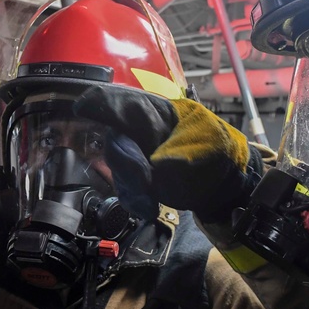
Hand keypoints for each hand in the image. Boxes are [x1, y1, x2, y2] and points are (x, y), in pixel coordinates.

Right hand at [74, 85, 258, 221]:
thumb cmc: (215, 149)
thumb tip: (157, 165)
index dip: (101, 102)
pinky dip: (134, 199)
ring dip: (132, 185)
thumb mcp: (206, 143)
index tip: (84, 106)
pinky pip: (125, 187)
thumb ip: (181, 151)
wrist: (224, 182)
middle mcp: (139, 130)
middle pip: (117, 139)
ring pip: (118, 167)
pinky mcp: (137, 178)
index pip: (124, 102)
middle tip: (145, 179)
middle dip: (126, 160)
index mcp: (155, 111)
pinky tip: (148, 207)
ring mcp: (136, 154)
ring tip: (150, 200)